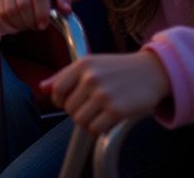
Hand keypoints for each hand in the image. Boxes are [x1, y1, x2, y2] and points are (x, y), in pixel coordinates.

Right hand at [0, 0, 71, 31]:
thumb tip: (65, 10)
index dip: (41, 13)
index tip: (44, 25)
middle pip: (23, 4)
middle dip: (31, 21)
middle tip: (38, 26)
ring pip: (10, 10)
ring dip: (21, 23)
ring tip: (29, 24)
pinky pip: (1, 12)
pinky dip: (10, 23)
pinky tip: (19, 23)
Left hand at [42, 51, 170, 134]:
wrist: (151, 71)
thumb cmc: (118, 69)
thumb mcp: (91, 64)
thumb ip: (65, 76)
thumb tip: (42, 87)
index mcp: (83, 64)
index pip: (57, 90)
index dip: (61, 100)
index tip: (72, 100)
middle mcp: (91, 78)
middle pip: (69, 109)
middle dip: (78, 111)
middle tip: (92, 105)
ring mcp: (103, 94)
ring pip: (80, 121)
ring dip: (88, 121)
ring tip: (100, 111)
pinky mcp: (116, 110)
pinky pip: (94, 129)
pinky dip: (98, 128)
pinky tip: (108, 118)